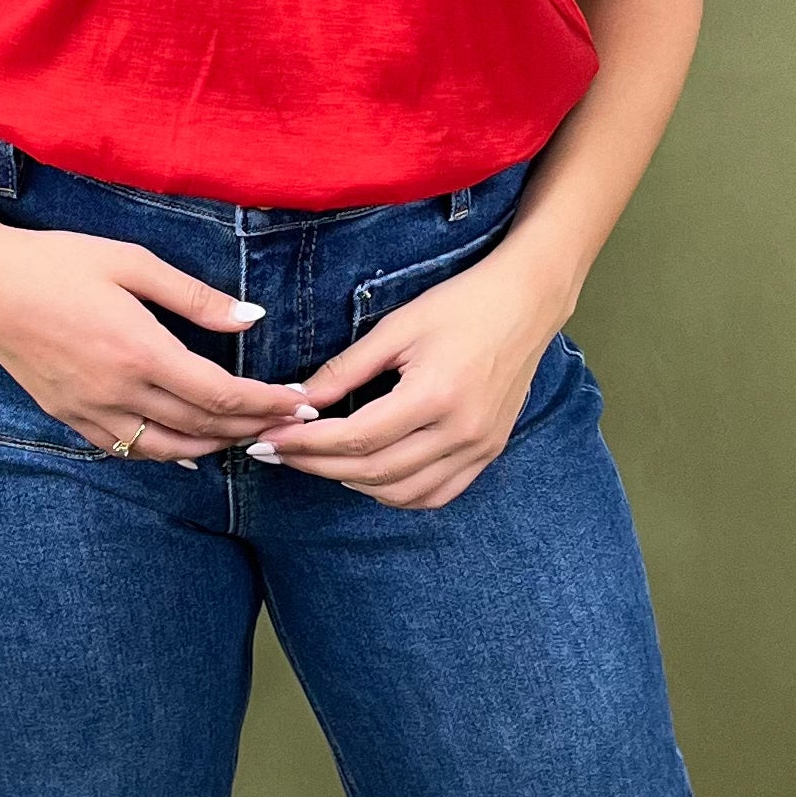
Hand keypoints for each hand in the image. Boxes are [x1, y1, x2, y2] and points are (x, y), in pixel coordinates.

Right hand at [0, 209, 320, 462]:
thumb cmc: (57, 261)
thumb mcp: (131, 263)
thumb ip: (194, 297)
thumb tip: (252, 319)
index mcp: (140, 351)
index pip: (221, 394)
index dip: (267, 403)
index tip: (300, 402)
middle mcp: (118, 391)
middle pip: (203, 424)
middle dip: (254, 426)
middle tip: (291, 423)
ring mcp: (91, 410)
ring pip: (169, 447)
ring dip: (216, 446)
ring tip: (248, 435)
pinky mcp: (69, 416)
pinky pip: (129, 449)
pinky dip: (168, 452)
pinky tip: (188, 448)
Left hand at [241, 249, 564, 508]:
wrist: (528, 302)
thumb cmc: (461, 304)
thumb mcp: (397, 327)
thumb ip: (345, 369)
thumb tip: (296, 399)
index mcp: (435, 395)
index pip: (356, 437)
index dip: (305, 443)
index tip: (267, 439)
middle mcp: (461, 431)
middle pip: (373, 471)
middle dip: (316, 464)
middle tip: (277, 451)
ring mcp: (480, 448)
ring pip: (402, 492)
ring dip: (352, 483)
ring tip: (317, 459)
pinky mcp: (488, 452)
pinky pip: (435, 494)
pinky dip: (395, 493)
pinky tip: (369, 475)